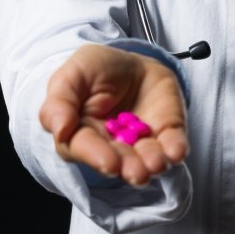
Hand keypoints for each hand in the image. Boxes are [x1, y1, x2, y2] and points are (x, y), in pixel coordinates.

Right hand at [39, 43, 188, 186]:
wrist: (131, 61)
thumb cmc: (96, 71)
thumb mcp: (72, 75)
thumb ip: (59, 101)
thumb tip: (59, 130)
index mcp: (82, 134)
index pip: (85, 149)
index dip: (96, 156)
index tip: (109, 162)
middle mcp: (112, 146)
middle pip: (119, 162)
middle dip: (128, 168)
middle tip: (136, 172)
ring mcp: (141, 142)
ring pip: (147, 160)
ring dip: (152, 164)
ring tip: (156, 164)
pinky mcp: (167, 133)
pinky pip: (173, 145)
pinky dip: (175, 149)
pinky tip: (176, 151)